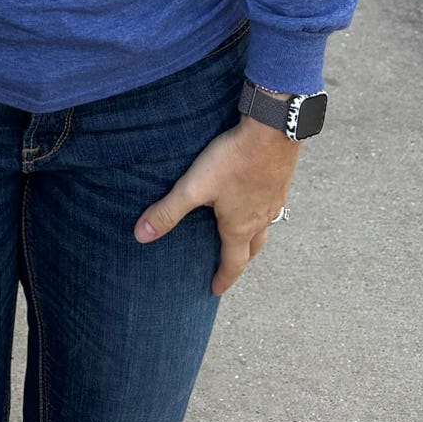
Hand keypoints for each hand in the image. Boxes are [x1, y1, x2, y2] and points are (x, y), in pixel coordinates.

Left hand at [134, 117, 299, 293]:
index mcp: (240, 227)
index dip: (223, 278)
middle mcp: (261, 219)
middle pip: (252, 249)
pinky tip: (253, 199)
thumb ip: (168, 210)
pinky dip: (260, 213)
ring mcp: (274, 201)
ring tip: (241, 234)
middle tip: (229, 266)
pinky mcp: (280, 182)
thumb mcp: (195, 187)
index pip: (232, 263)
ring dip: (252, 237)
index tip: (214, 289)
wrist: (271, 132)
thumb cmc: (233, 160)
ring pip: (264, 228)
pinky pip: (271, 207)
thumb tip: (142, 235)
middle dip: (240, 260)